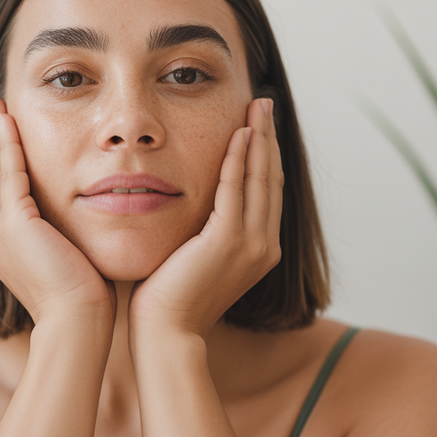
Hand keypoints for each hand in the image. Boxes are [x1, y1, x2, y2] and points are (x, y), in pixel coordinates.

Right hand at [0, 94, 114, 324]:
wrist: (78, 321)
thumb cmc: (84, 294)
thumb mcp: (66, 251)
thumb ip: (59, 229)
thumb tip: (76, 210)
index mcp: (0, 241)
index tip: (4, 123)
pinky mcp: (13, 224)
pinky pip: (8, 173)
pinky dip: (8, 144)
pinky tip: (9, 120)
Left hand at [128, 97, 281, 341]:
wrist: (166, 332)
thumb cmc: (168, 299)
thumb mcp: (193, 256)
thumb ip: (202, 229)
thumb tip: (192, 203)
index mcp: (259, 251)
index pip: (265, 192)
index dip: (264, 155)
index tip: (257, 124)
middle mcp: (264, 247)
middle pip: (270, 179)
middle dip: (268, 138)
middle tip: (263, 103)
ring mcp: (251, 245)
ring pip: (259, 179)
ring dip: (259, 139)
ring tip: (257, 107)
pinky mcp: (229, 241)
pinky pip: (236, 190)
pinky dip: (238, 159)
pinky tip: (238, 134)